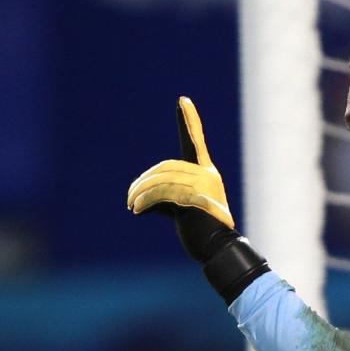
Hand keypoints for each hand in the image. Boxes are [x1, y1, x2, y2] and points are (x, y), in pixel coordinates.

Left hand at [127, 96, 268, 302]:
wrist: (218, 250)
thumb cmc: (201, 232)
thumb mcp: (182, 209)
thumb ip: (167, 197)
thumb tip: (138, 202)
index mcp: (206, 173)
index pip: (195, 141)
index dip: (189, 121)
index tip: (182, 100)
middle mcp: (207, 175)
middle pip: (167, 168)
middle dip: (145, 181)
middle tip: (131, 197)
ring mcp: (203, 187)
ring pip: (163, 180)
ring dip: (142, 192)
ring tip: (132, 204)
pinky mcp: (196, 199)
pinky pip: (163, 194)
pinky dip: (146, 200)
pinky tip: (136, 209)